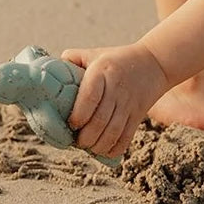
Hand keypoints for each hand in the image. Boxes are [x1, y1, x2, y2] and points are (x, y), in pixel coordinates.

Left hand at [60, 42, 168, 158]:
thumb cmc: (117, 59)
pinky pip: (126, 138)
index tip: (71, 123)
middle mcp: (117, 88)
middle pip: (100, 120)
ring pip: (112, 132)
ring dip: (97, 145)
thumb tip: (49, 71)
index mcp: (103, 71)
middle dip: (85, 137)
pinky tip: (103, 149)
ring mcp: (129, 103)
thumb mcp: (96, 53)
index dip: (79, 115)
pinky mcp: (138, 115)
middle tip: (77, 140)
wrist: (154, 62)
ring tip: (88, 145)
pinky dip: (113, 149)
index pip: (90, 96)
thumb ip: (73, 59)